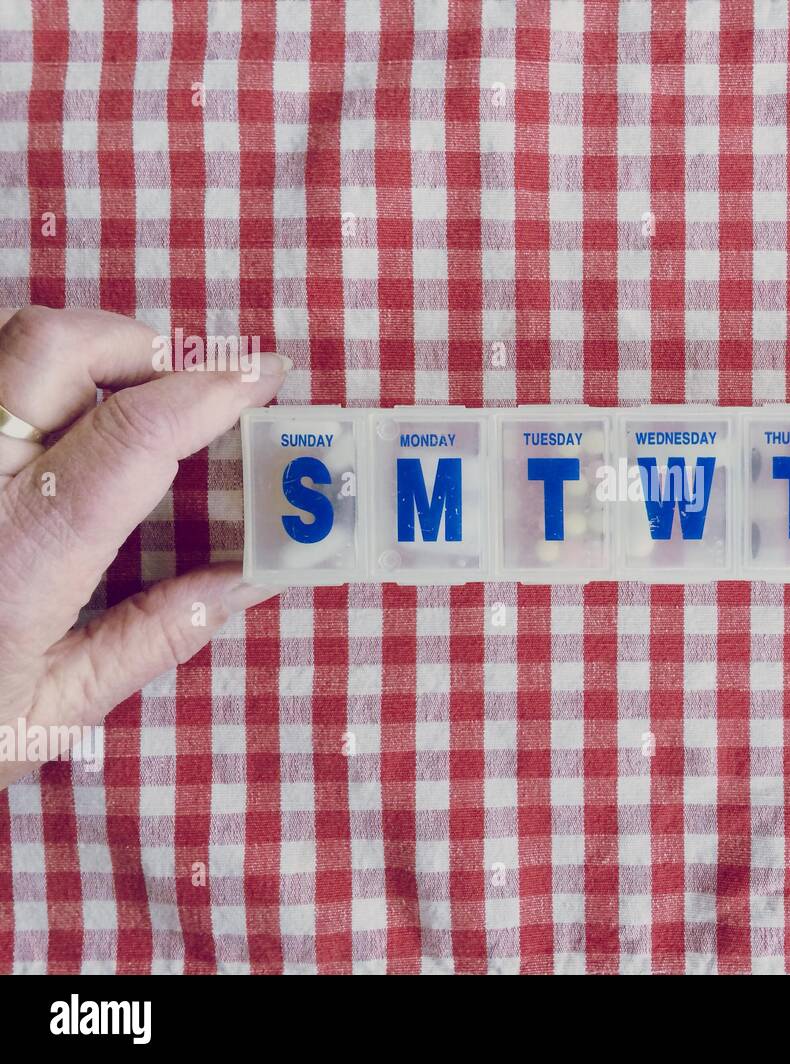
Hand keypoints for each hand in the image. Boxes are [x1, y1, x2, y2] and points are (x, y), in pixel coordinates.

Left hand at [0, 307, 286, 789]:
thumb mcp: (52, 710)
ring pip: (3, 344)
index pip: (131, 434)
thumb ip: (153, 638)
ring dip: (83, 348)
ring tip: (135, 388)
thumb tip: (247, 582)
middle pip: (52, 347)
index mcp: (22, 554)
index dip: (209, 391)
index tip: (261, 378)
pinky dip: (29, 376)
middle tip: (195, 376)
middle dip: (142, 340)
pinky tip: (58, 419)